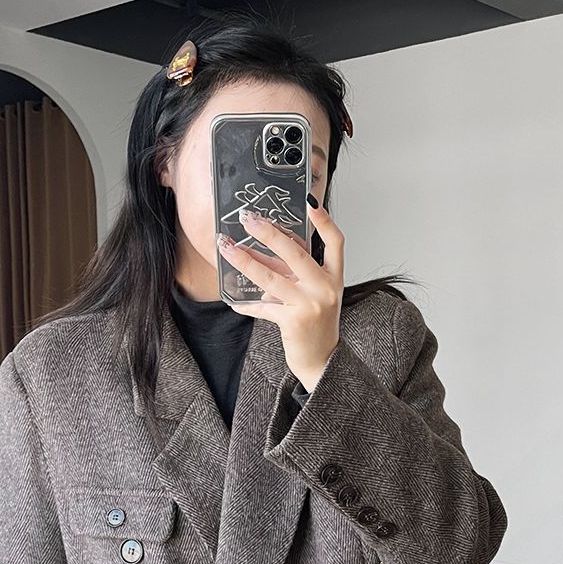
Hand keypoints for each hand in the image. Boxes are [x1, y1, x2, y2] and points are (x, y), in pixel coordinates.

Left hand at [215, 202, 344, 390]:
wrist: (321, 360)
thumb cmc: (315, 324)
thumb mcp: (311, 294)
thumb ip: (291, 273)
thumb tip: (259, 252)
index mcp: (333, 278)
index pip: (336, 243)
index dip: (324, 222)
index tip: (310, 203)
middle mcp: (325, 288)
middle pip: (296, 252)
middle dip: (268, 233)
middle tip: (248, 219)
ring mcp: (310, 304)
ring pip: (270, 276)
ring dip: (244, 260)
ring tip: (226, 247)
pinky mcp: (293, 320)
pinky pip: (262, 306)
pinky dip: (245, 304)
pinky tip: (233, 300)